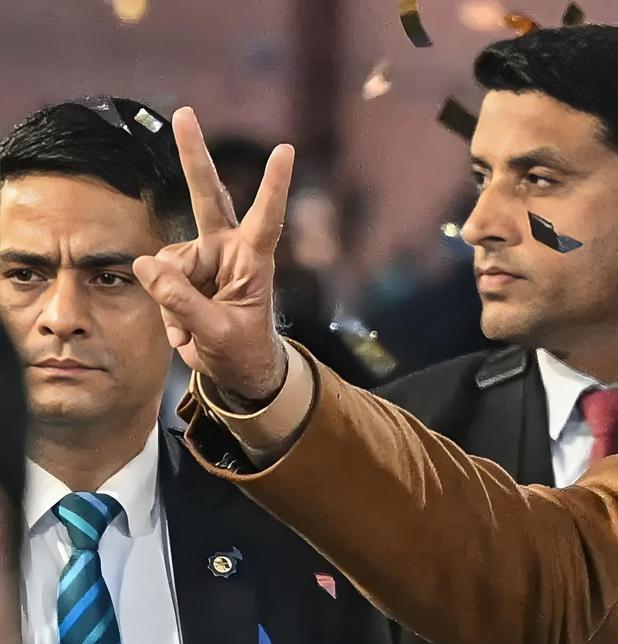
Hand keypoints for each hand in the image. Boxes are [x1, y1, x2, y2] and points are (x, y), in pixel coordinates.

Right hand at [133, 107, 294, 403]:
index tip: (286, 150)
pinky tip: (184, 326)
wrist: (237, 370)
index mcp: (254, 260)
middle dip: (193, 156)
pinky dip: (166, 307)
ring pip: (168, 262)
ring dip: (172, 298)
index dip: (274, 185)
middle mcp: (229, 250)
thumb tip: (146, 266)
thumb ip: (183, 302)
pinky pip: (158, 279)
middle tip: (185, 113)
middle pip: (208, 197)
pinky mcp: (183, 273)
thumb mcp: (218, 334)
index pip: (267, 218)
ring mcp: (205, 259)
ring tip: (194, 327)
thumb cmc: (242, 351)